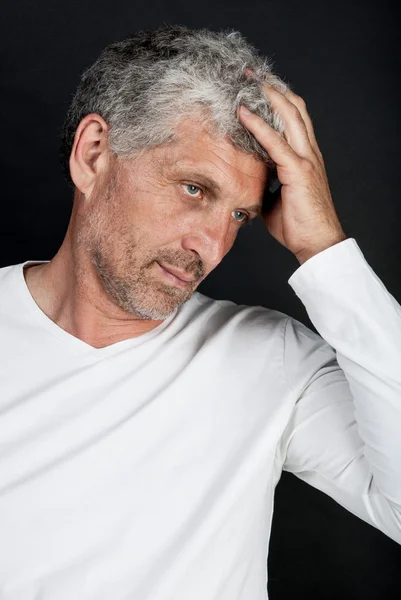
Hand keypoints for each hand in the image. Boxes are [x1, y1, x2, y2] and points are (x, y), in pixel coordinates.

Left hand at [238, 80, 346, 264]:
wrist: (317, 243)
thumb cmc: (298, 225)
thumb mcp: (276, 199)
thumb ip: (265, 184)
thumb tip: (247, 181)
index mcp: (305, 157)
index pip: (295, 119)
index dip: (279, 100)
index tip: (259, 87)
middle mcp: (309, 152)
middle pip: (294, 108)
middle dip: (273, 88)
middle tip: (251, 74)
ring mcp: (306, 160)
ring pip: (290, 116)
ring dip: (268, 96)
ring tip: (249, 81)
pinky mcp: (298, 171)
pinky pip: (277, 142)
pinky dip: (260, 125)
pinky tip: (244, 113)